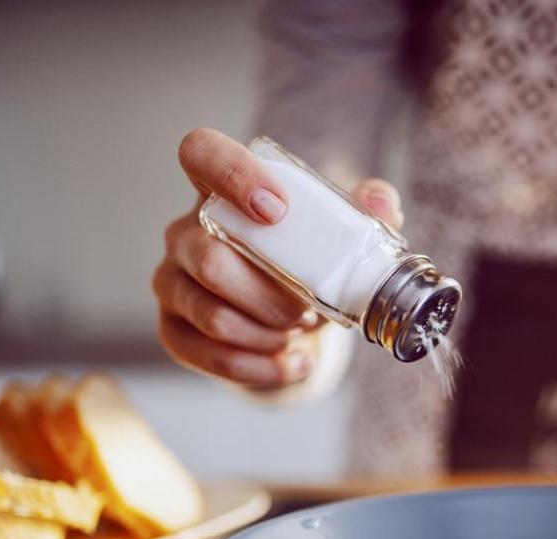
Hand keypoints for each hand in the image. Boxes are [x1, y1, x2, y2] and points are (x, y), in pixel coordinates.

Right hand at [153, 127, 403, 388]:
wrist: (292, 318)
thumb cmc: (307, 262)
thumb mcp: (338, 234)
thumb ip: (363, 212)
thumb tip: (383, 204)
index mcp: (222, 191)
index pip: (201, 152)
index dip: (231, 174)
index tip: (277, 210)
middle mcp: (185, 232)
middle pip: (208, 258)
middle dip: (270, 295)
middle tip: (308, 309)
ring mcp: (173, 282)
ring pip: (211, 314)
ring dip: (268, 333)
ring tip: (301, 334)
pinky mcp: (174, 330)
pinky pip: (208, 355)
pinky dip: (262, 368)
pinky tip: (294, 364)